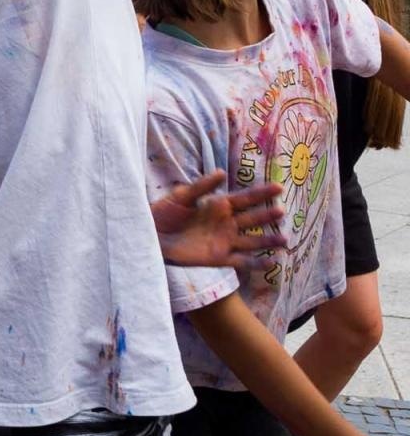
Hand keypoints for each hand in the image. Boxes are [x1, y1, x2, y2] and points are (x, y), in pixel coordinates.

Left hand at [151, 172, 286, 267]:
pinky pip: (241, 261)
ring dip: (268, 240)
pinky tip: (271, 262)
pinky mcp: (218, 258)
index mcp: (218, 205)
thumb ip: (201, 186)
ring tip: (285, 239)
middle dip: (267, 215)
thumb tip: (221, 171)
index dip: (261, 193)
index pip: (245, 198)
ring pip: (252, 241)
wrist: (150, 236)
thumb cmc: (164, 212)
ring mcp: (224, 241)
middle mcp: (226, 223)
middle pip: (252, 219)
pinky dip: (256, 263)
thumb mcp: (181, 196)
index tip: (279, 187)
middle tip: (282, 212)